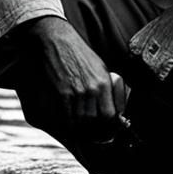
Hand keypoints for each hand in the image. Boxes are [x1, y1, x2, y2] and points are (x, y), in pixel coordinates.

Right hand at [23, 17, 121, 137]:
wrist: (56, 40)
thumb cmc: (79, 54)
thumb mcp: (101, 68)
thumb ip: (109, 89)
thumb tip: (116, 112)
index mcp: (104, 83)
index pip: (111, 116)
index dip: (109, 127)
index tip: (106, 132)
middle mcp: (91, 89)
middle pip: (95, 121)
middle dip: (94, 130)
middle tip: (92, 133)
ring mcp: (75, 92)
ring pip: (80, 122)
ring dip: (79, 127)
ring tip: (79, 127)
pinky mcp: (60, 93)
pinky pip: (65, 116)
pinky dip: (67, 122)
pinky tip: (67, 119)